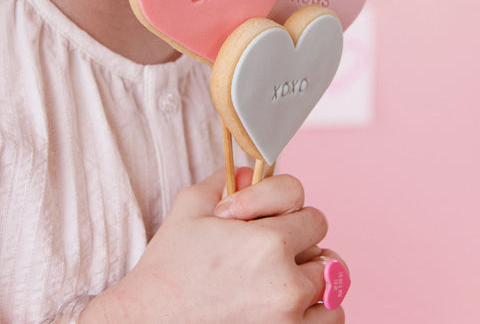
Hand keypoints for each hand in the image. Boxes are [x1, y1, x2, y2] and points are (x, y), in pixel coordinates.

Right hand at [79, 168, 346, 322]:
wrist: (147, 322)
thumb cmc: (168, 266)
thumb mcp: (190, 206)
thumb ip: (226, 179)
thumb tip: (249, 171)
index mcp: (268, 242)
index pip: (309, 211)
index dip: (284, 210)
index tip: (262, 221)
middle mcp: (287, 283)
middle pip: (323, 248)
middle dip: (297, 243)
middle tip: (266, 251)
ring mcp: (292, 320)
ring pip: (332, 287)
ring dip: (311, 279)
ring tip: (279, 279)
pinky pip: (330, 320)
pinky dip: (315, 311)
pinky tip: (286, 305)